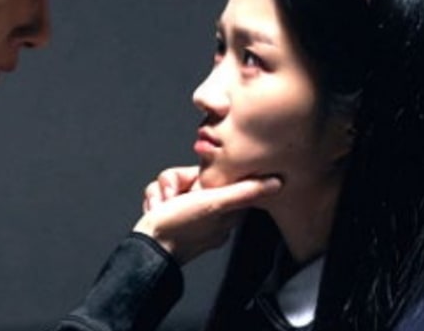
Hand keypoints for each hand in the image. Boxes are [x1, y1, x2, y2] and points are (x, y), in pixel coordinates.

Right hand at [133, 167, 280, 264]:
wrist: (147, 249)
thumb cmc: (178, 229)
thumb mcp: (214, 203)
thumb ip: (245, 192)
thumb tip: (276, 183)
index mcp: (227, 212)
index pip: (224, 179)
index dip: (208, 173)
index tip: (197, 180)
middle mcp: (211, 213)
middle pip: (194, 176)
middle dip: (177, 181)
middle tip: (173, 195)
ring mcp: (188, 213)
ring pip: (175, 182)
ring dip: (163, 190)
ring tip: (162, 204)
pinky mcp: (170, 215)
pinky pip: (163, 193)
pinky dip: (155, 199)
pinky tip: (157, 209)